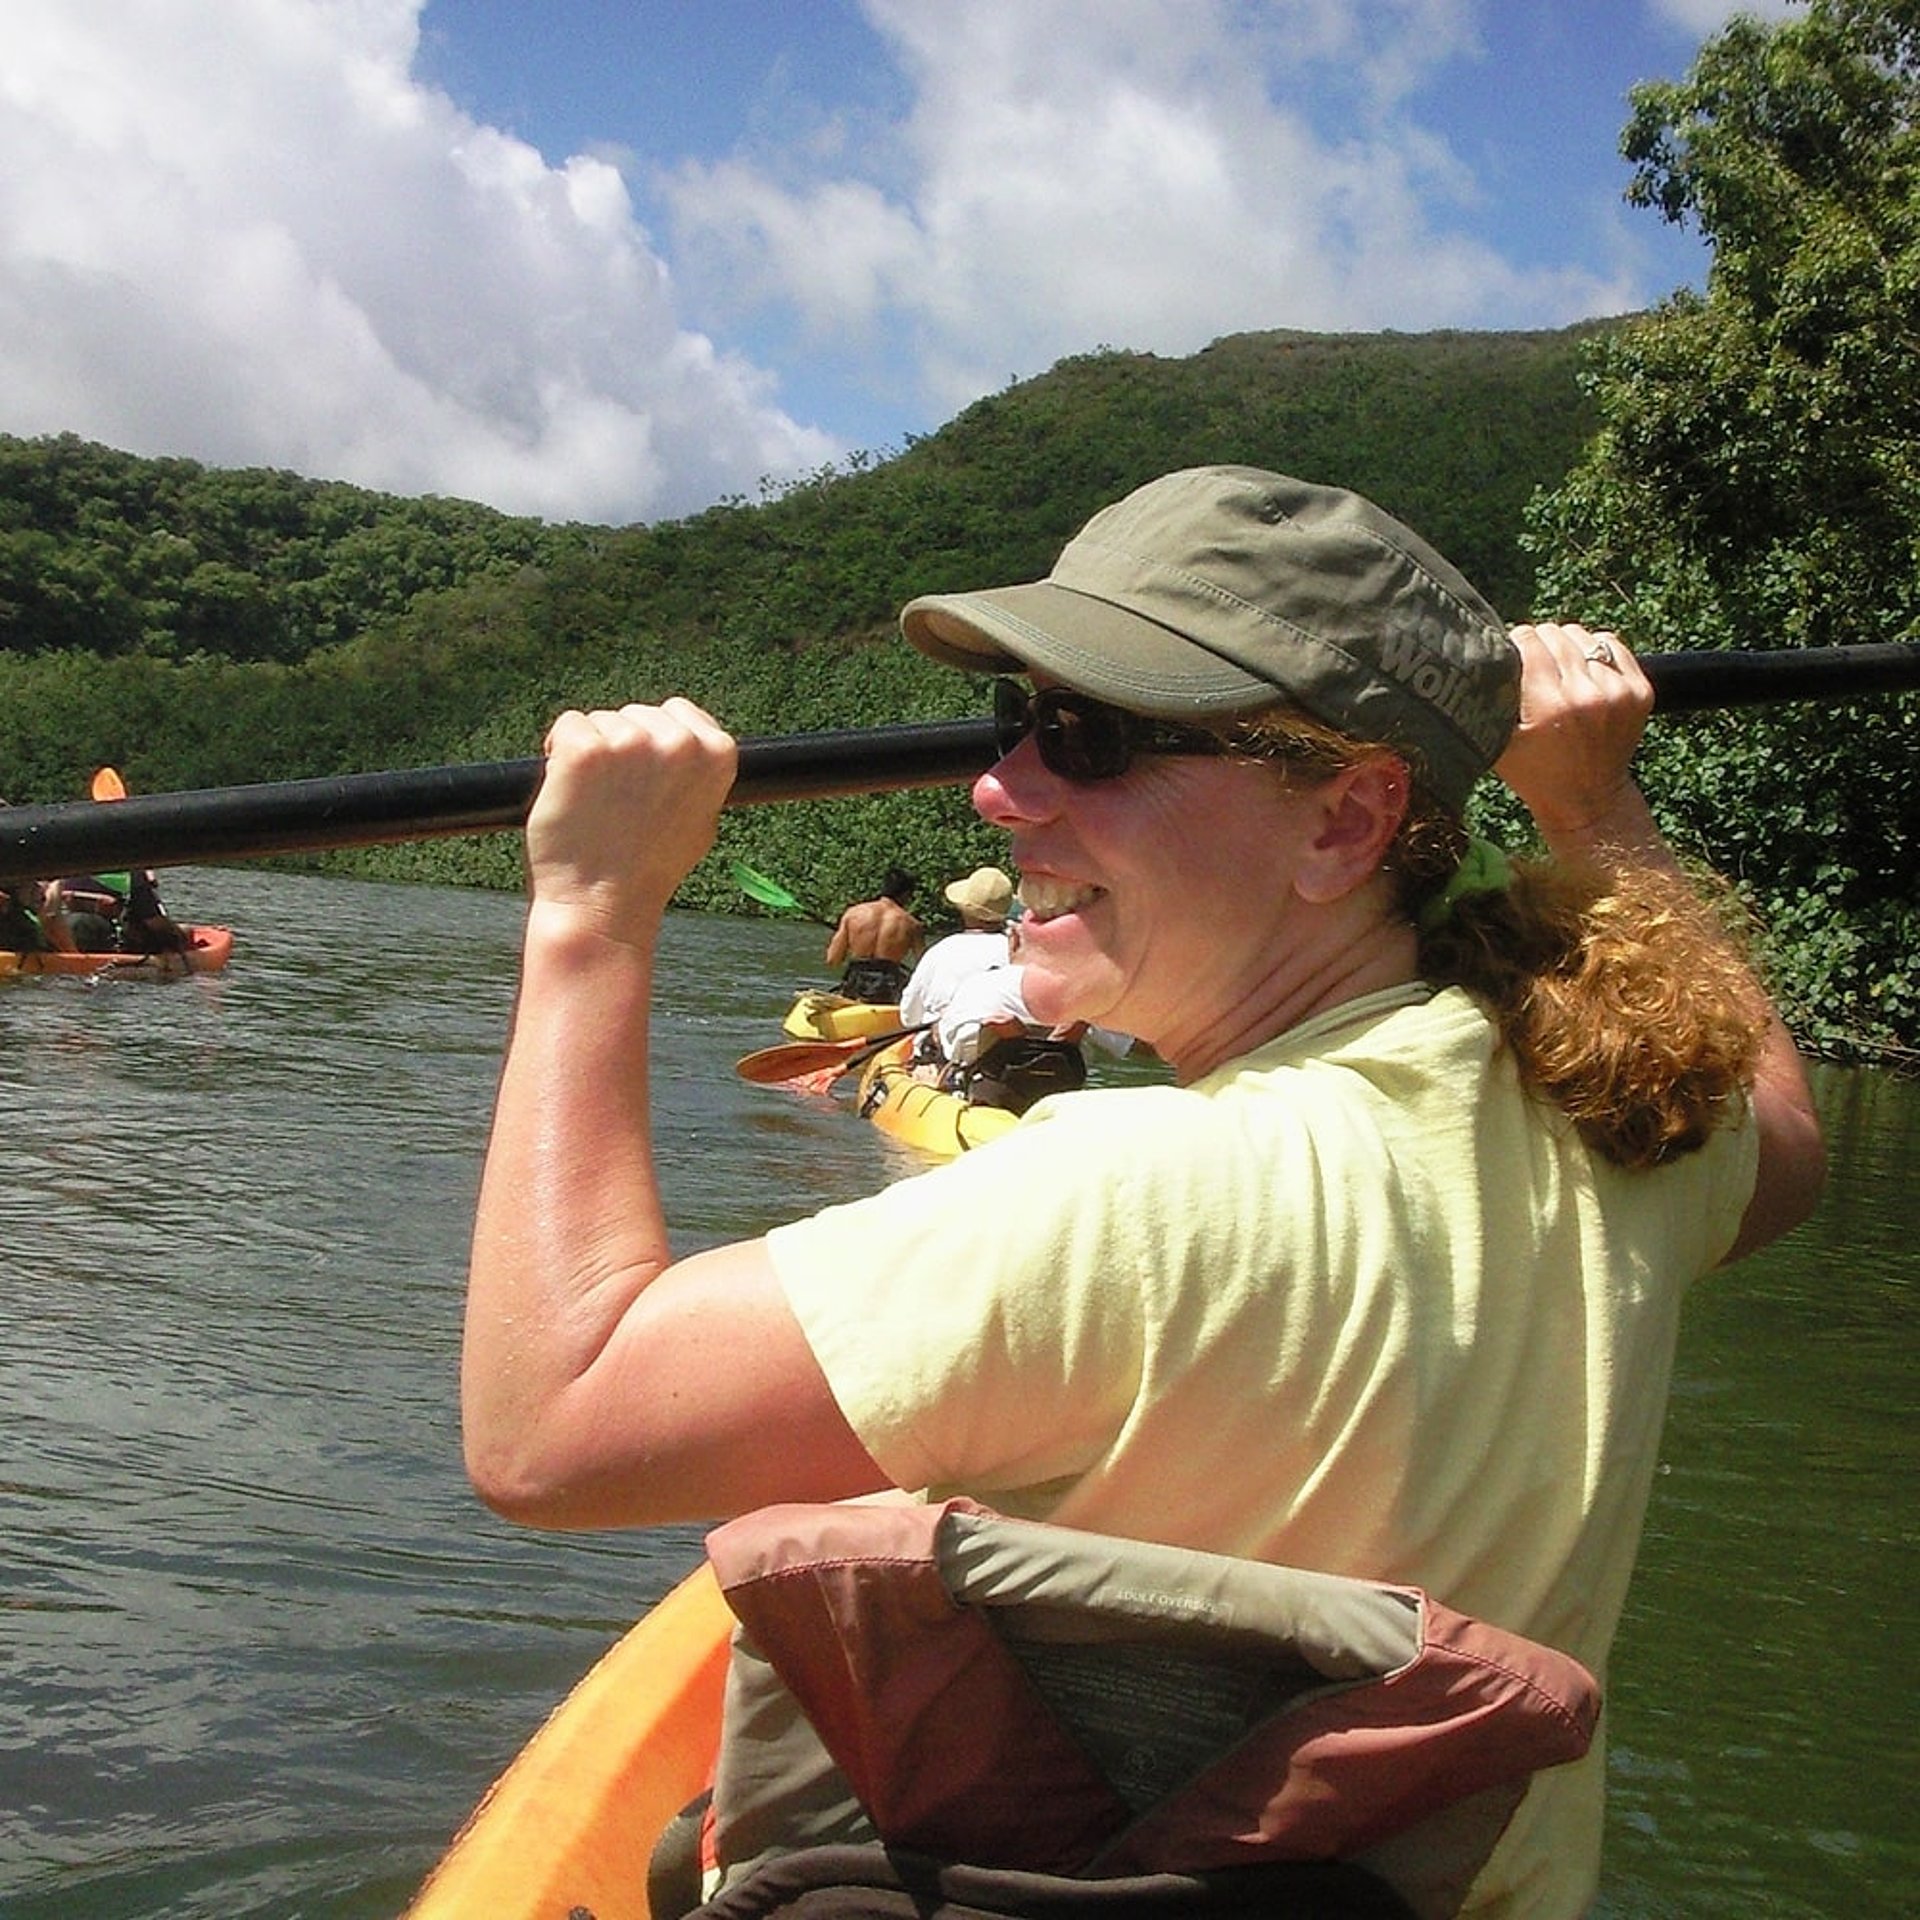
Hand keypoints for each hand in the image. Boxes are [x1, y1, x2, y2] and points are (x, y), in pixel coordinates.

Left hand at [528, 699, 736, 944]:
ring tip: (596, 805)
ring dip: (591, 754)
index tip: (644, 783)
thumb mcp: (701, 821)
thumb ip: (697, 776)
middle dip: (620, 749)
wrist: (602, 905)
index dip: (652, 746)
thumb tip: (690, 746)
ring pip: (599, 722)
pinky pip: (567, 727)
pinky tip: (570, 792)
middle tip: (617, 802)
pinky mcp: (585, 750)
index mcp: (717, 754)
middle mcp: (680, 743)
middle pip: (635, 715)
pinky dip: (559, 755)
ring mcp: (631, 743)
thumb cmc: (648, 869)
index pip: (678, 713)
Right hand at [1495, 623, 1654, 844]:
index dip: (1514, 643)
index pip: (1528, 640)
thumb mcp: (1498, 744)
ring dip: (1567, 647)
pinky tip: (1584, 671)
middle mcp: (1586, 694)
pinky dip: (1595, 651)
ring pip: (1583, 636)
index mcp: (1549, 706)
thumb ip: (1489, 703)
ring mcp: (1617, 691)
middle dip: (1539, 644)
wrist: (1589, 800)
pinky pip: (1612, 645)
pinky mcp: (1639, 691)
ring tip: (1559, 670)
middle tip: (1533, 666)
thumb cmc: (1536, 775)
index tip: (1509, 655)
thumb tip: (1481, 661)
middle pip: (1555, 634)